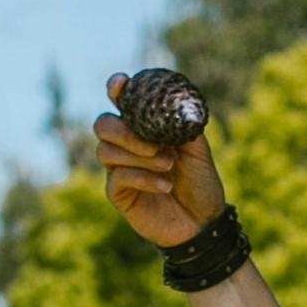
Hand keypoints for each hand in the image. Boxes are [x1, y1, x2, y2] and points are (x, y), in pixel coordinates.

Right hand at [93, 76, 229, 253]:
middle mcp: (127, 146)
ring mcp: (119, 169)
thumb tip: (175, 104)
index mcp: (144, 129)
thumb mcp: (198, 150)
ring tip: (168, 165)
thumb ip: (184, 125)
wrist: (204, 222)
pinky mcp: (118, 194)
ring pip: (106, 151)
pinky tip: (165, 186)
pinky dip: (143, 178)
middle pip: (102, 125)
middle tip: (154, 145)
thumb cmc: (200, 183)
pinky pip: (118, 177)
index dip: (117, 89)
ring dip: (139, 156)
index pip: (121, 103)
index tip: (121, 84)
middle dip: (124, 131)